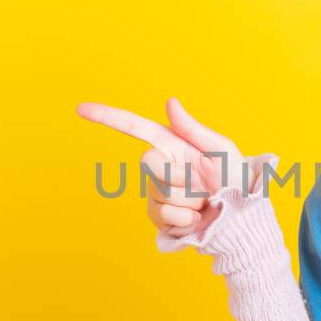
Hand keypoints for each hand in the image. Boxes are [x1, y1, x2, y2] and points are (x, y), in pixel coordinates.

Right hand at [75, 97, 249, 237]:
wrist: (240, 218)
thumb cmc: (235, 180)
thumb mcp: (220, 149)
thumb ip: (192, 128)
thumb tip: (169, 101)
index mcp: (172, 144)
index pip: (135, 128)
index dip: (107, 117)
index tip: (81, 109)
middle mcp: (160, 166)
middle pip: (148, 162)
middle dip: (178, 174)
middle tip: (203, 184)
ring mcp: (156, 193)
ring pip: (161, 192)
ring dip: (190, 200)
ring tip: (204, 202)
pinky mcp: (158, 217)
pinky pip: (165, 215)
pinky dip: (187, 218)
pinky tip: (197, 217)